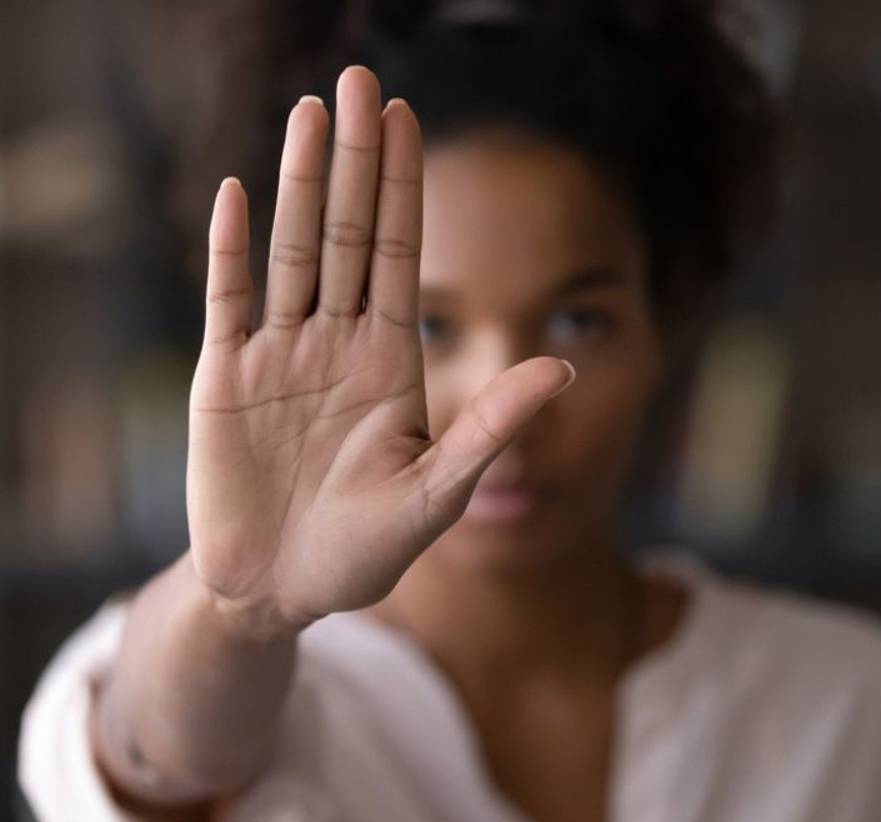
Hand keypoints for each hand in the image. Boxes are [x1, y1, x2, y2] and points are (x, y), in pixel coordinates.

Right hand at [186, 66, 574, 634]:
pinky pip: (227, 301)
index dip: (405, 188)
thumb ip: (492, 428)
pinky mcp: (222, 380)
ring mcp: (278, 358)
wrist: (281, 591)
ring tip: (309, 113)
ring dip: (298, 184)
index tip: (407, 118)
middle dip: (357, 160)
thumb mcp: (438, 494)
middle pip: (348, 235)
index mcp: (389, 364)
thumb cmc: (363, 554)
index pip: (400, 257)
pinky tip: (236, 193)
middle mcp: (336, 346)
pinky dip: (230, 250)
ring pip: (290, 252)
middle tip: (359, 80)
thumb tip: (565, 367)